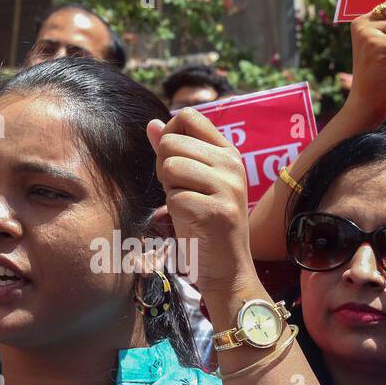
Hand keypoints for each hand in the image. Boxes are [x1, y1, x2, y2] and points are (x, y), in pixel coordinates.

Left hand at [147, 108, 253, 298]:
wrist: (226, 268)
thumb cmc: (203, 221)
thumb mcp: (189, 180)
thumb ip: (172, 151)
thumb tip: (153, 124)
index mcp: (228, 152)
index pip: (190, 117)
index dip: (170, 134)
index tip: (176, 159)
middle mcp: (232, 165)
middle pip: (172, 143)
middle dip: (165, 168)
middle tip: (182, 191)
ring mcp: (228, 188)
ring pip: (171, 167)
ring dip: (170, 190)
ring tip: (188, 205)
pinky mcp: (217, 211)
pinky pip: (174, 197)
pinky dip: (174, 211)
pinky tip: (192, 221)